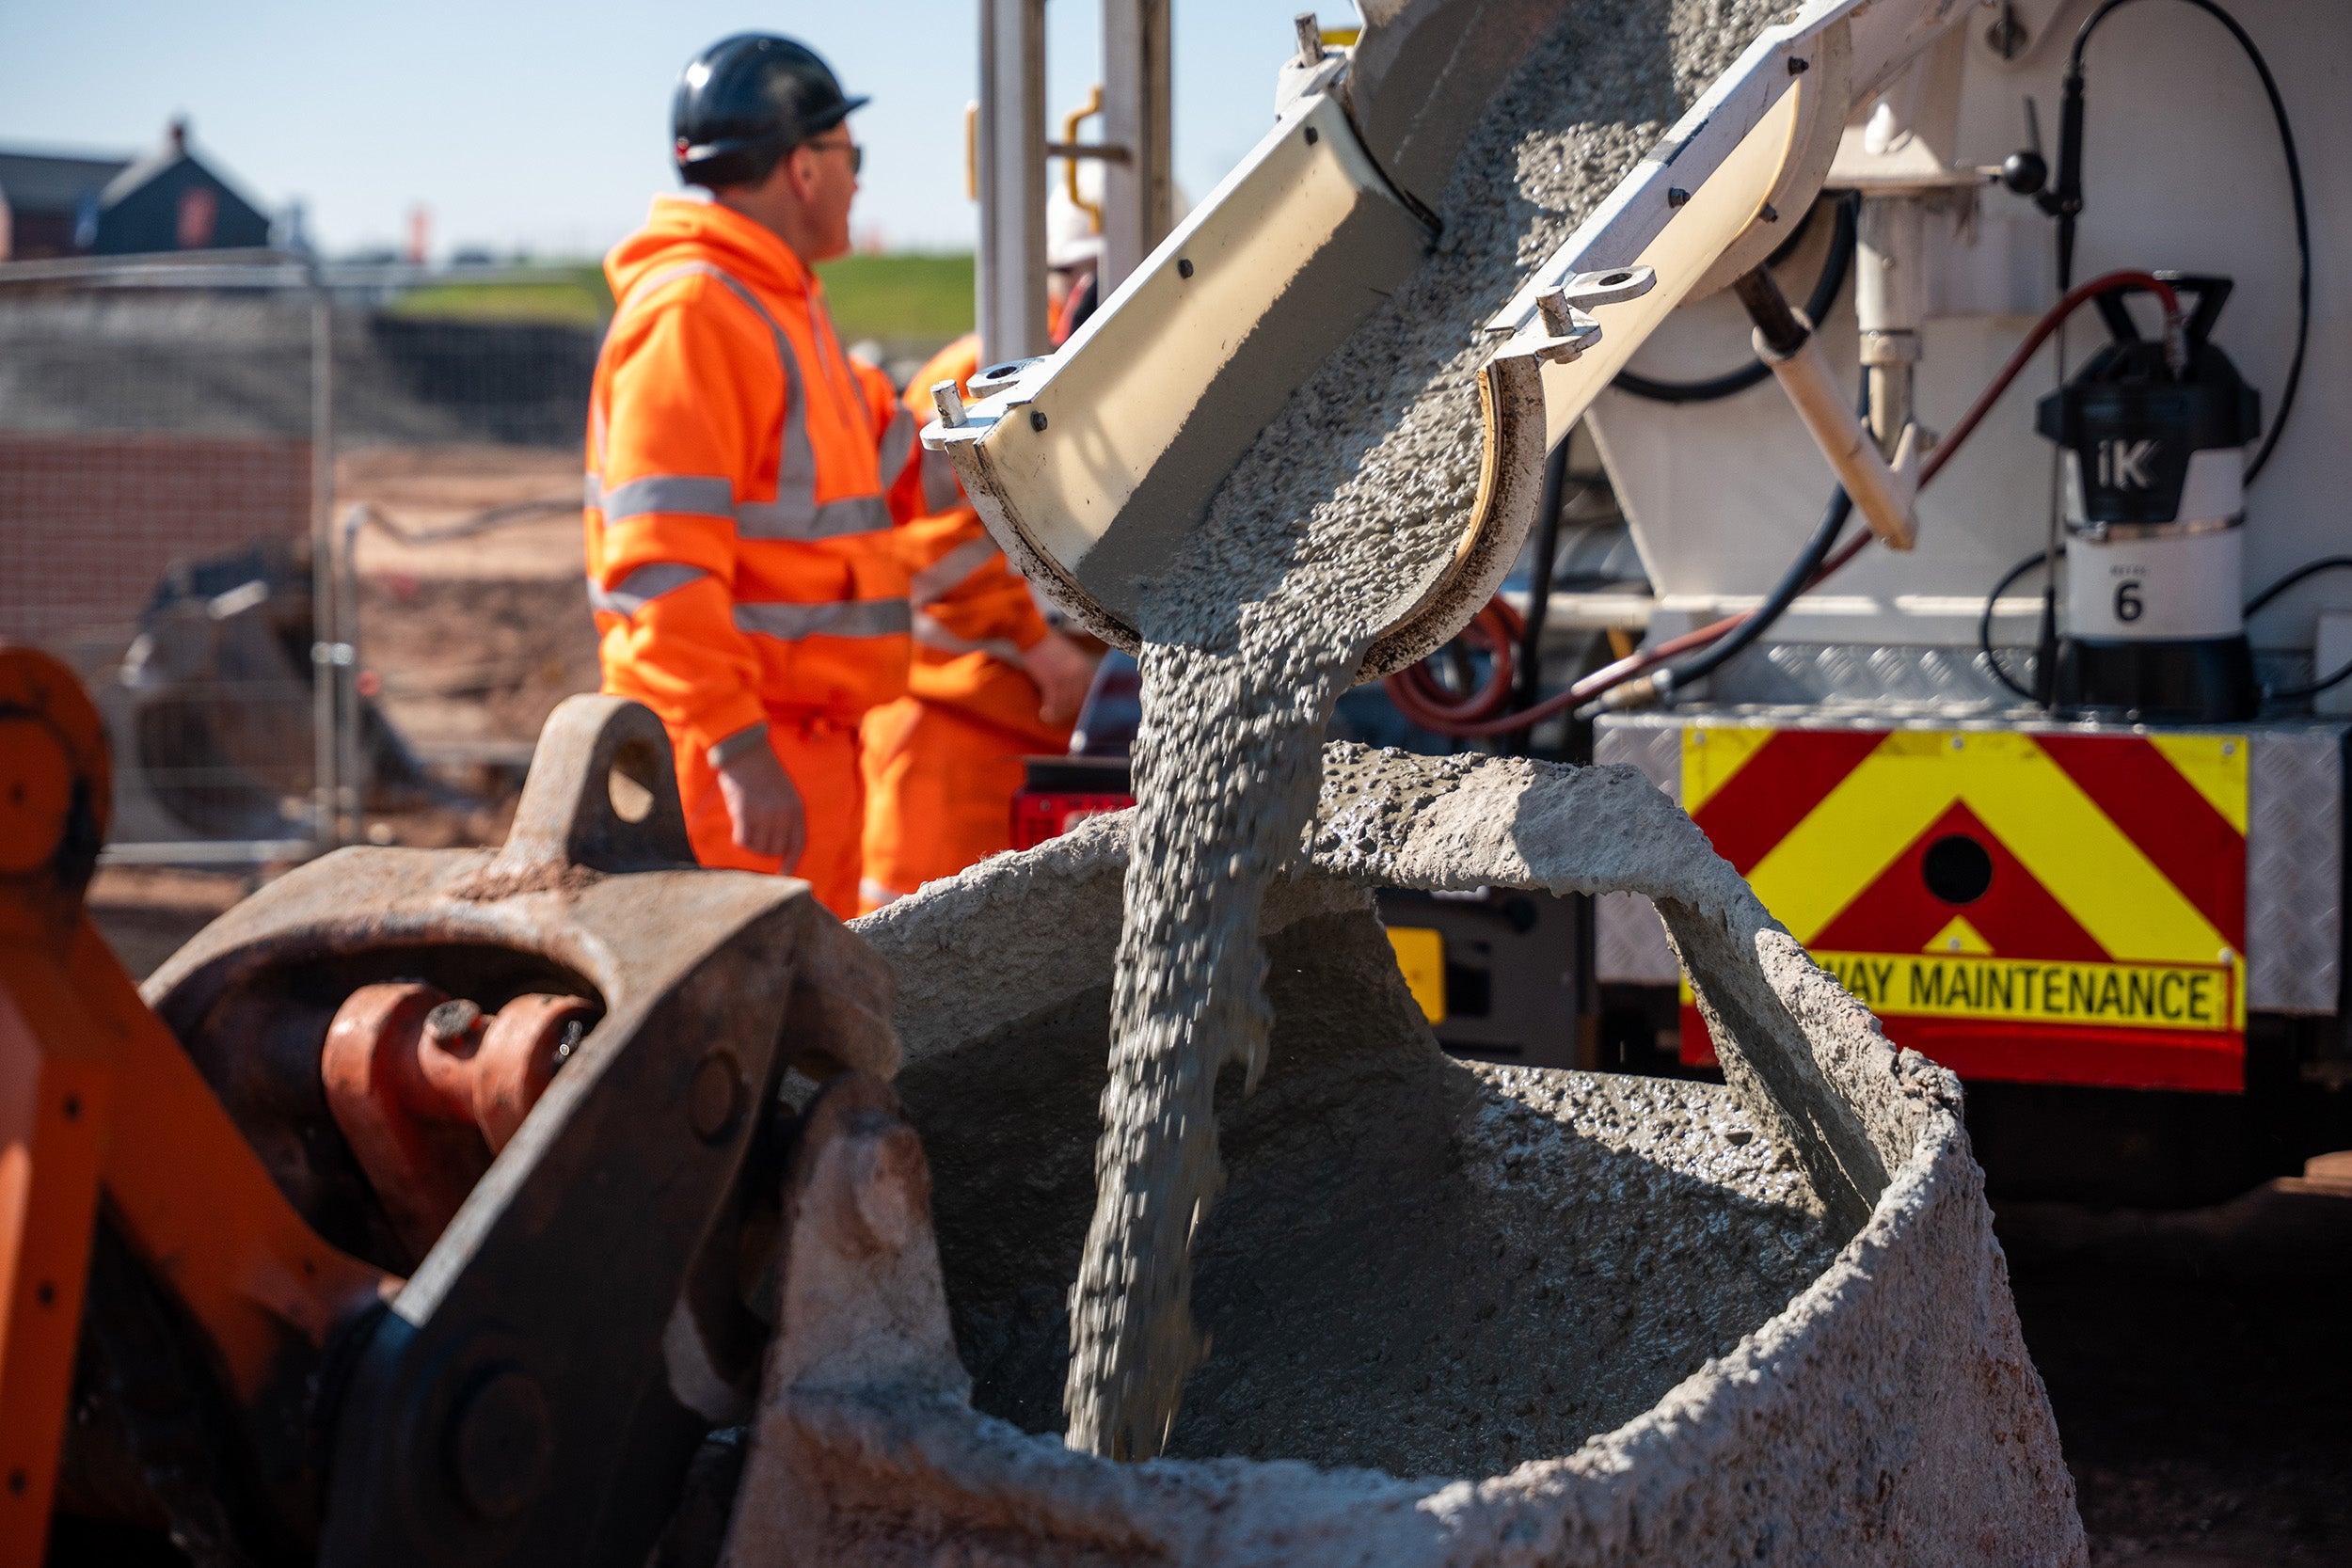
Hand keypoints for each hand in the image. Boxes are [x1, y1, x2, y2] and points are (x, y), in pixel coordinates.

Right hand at [716, 736, 805, 868]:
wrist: (746, 751)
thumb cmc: (763, 771)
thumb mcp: (784, 793)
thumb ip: (783, 816)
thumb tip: (774, 842)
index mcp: (796, 809)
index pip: (797, 844)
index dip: (790, 862)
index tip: (783, 875)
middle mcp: (783, 814)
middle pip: (775, 850)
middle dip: (765, 851)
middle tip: (755, 840)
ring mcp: (765, 814)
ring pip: (758, 847)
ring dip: (751, 845)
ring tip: (746, 830)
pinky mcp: (745, 812)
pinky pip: (743, 840)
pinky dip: (740, 840)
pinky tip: (738, 829)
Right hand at [1021, 631, 1099, 726]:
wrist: (1033, 635)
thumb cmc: (1048, 645)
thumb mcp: (1070, 656)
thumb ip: (1076, 671)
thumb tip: (1076, 688)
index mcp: (1085, 666)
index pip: (1092, 691)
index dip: (1086, 703)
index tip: (1079, 711)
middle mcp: (1079, 673)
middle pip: (1080, 701)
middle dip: (1071, 712)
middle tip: (1062, 716)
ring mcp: (1066, 678)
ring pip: (1067, 705)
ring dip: (1059, 714)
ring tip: (1051, 717)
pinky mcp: (1051, 681)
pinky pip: (1054, 704)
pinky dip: (1050, 712)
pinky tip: (1044, 715)